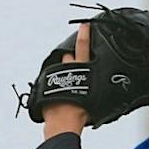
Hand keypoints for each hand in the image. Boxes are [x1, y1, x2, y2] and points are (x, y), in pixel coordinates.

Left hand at [41, 24, 91, 138]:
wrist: (62, 123)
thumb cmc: (79, 114)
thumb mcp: (95, 100)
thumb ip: (97, 91)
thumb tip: (103, 94)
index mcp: (82, 71)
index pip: (83, 47)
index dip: (85, 34)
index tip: (84, 25)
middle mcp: (67, 71)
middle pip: (69, 59)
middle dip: (71, 64)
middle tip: (74, 77)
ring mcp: (55, 77)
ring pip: (59, 70)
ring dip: (61, 76)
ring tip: (66, 91)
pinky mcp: (46, 85)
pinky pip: (50, 82)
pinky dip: (53, 87)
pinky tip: (58, 97)